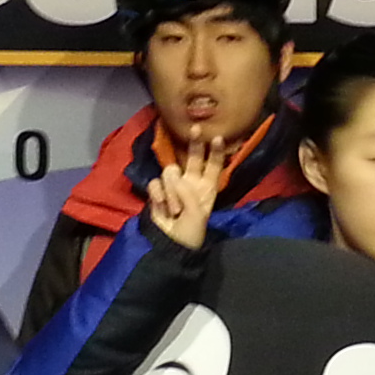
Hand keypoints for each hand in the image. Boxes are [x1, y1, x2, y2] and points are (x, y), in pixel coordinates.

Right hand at [144, 128, 222, 251]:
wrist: (170, 246)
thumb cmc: (190, 232)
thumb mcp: (196, 214)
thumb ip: (186, 192)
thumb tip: (171, 176)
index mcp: (207, 188)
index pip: (213, 166)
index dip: (216, 152)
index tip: (218, 138)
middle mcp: (191, 183)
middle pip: (193, 157)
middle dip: (195, 142)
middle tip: (196, 128)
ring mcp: (173, 186)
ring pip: (170, 172)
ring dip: (172, 191)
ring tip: (174, 210)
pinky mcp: (157, 192)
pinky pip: (156, 183)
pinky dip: (159, 195)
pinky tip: (162, 207)